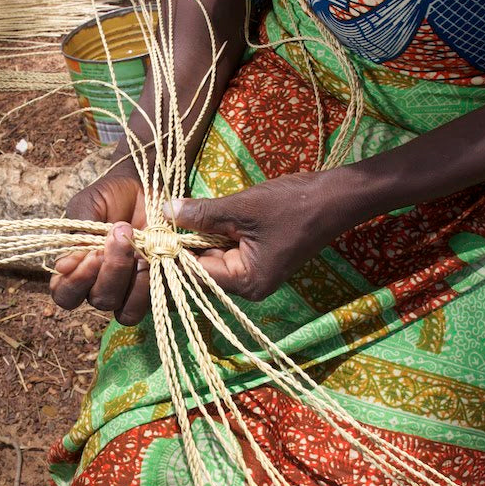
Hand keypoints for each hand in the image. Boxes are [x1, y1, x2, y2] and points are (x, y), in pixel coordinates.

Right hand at [50, 168, 151, 325]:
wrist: (144, 187)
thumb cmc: (109, 197)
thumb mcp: (87, 206)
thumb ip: (76, 235)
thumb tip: (62, 268)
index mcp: (77, 270)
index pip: (65, 295)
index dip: (75, 283)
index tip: (90, 255)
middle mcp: (100, 285)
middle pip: (99, 300)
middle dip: (110, 271)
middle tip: (117, 236)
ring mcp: (128, 290)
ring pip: (125, 311)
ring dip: (130, 279)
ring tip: (138, 247)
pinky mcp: (153, 287)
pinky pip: (149, 303)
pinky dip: (149, 283)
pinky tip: (152, 256)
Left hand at [167, 171, 365, 300]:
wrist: (335, 198)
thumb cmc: (293, 205)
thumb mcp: (242, 207)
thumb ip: (203, 213)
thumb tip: (166, 212)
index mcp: (246, 282)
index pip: (196, 274)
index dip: (171, 255)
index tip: (149, 236)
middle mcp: (249, 287)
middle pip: (202, 270)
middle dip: (182, 246)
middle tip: (156, 223)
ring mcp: (255, 275)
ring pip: (212, 259)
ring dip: (197, 239)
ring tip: (174, 217)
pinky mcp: (258, 260)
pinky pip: (226, 252)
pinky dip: (213, 236)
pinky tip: (198, 218)